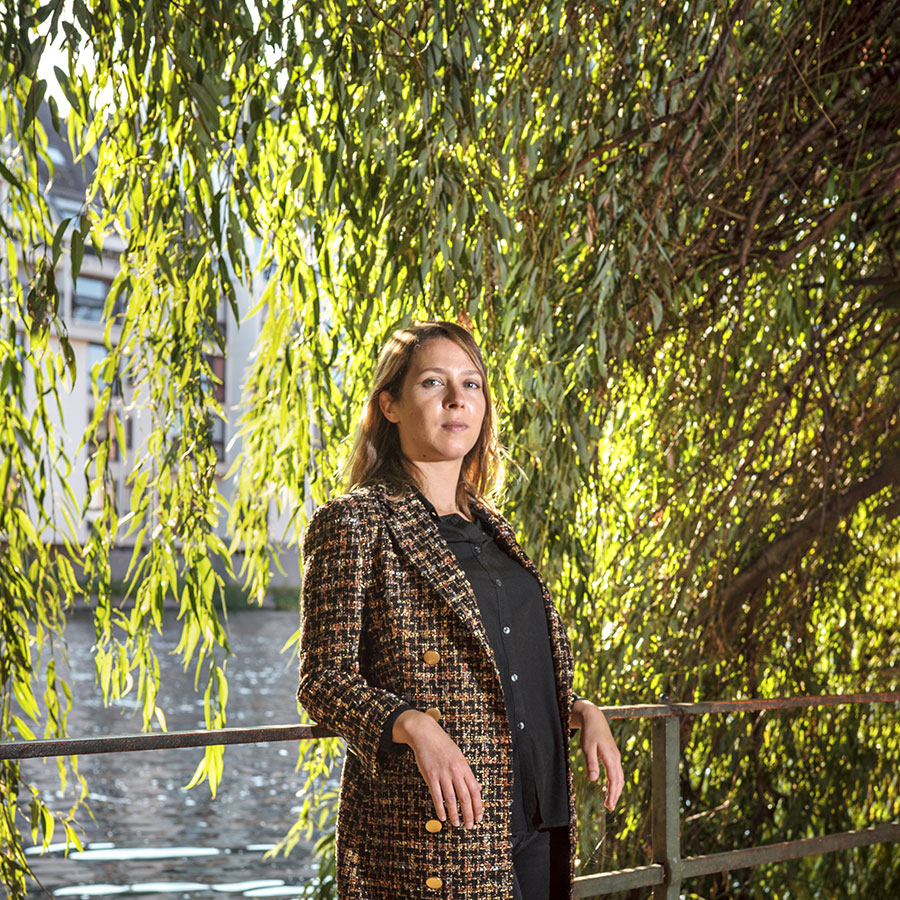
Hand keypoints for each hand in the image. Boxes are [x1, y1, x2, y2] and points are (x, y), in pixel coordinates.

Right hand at [392, 709, 482, 828]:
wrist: (426, 734)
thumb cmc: (442, 746)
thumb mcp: (459, 757)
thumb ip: (467, 774)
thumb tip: (477, 789)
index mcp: (464, 767)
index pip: (475, 791)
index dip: (478, 807)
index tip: (479, 818)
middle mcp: (455, 771)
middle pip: (465, 798)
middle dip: (468, 815)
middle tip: (469, 826)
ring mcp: (443, 774)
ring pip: (451, 800)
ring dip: (455, 815)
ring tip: (456, 824)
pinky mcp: (430, 776)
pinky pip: (437, 796)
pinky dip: (440, 808)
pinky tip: (442, 816)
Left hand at [571, 699, 623, 810]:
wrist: (594, 718)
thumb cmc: (589, 732)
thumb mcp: (587, 748)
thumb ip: (591, 763)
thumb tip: (593, 780)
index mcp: (610, 757)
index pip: (614, 780)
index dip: (613, 794)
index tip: (610, 805)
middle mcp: (615, 758)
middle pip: (619, 781)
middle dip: (615, 795)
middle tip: (609, 808)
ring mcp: (615, 756)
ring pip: (619, 777)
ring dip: (615, 790)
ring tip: (609, 802)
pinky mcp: (613, 755)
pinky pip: (617, 772)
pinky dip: (615, 782)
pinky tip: (610, 788)